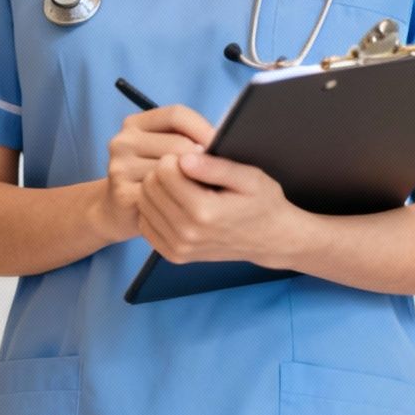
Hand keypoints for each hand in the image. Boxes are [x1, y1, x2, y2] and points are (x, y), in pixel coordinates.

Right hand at [94, 104, 214, 241]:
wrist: (118, 209)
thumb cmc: (154, 175)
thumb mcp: (163, 149)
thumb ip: (185, 138)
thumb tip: (225, 140)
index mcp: (134, 124)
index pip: (176, 115)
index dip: (203, 128)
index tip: (222, 145)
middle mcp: (123, 142)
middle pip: (178, 143)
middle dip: (202, 159)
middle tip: (218, 173)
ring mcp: (120, 167)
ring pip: (173, 170)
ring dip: (193, 181)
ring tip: (204, 189)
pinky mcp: (123, 193)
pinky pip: (165, 192)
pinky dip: (180, 198)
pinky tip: (187, 204)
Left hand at [136, 151, 303, 266]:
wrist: (271, 240)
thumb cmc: (263, 204)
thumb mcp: (250, 178)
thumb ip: (216, 167)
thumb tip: (184, 159)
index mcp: (204, 211)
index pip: (163, 171)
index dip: (174, 159)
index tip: (191, 160)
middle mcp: (187, 233)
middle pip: (149, 187)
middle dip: (163, 173)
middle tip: (186, 174)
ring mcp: (179, 247)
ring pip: (143, 203)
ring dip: (157, 191)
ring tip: (182, 189)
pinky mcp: (173, 255)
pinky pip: (145, 223)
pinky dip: (155, 211)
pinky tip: (175, 206)